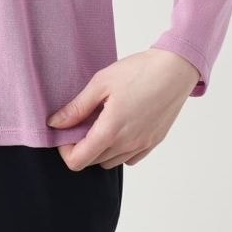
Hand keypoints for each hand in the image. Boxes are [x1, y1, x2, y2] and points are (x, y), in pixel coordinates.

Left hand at [45, 48, 200, 170]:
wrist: (175, 69)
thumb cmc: (139, 71)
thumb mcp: (101, 83)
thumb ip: (77, 107)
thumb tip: (55, 123)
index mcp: (111, 130)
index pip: (78, 161)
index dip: (65, 150)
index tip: (64, 131)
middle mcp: (127, 144)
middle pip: (93, 162)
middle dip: (81, 147)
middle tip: (81, 122)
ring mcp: (142, 145)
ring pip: (111, 161)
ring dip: (100, 149)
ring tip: (100, 122)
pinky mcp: (154, 142)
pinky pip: (130, 158)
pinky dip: (119, 150)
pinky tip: (119, 127)